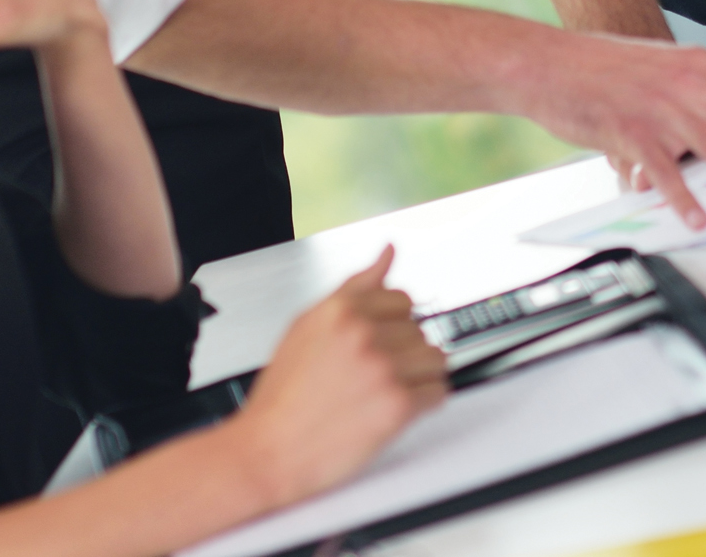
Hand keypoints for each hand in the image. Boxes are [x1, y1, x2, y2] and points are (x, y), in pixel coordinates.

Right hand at [227, 250, 448, 508]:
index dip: (390, 327)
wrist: (267, 452)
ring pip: (435, 359)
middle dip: (402, 353)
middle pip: (421, 330)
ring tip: (383, 392)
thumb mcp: (307, 325)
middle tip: (370, 376)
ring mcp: (383, 368)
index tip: (379, 344)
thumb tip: (388, 253)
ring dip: (418, 377)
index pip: (402, 299)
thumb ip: (354, 286)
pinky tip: (393, 409)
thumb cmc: (282, 396)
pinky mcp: (397, 404)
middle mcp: (364, 333)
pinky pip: (438, 393)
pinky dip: (423, 404)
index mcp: (341, 309)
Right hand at [512, 35, 705, 228]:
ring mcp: (663, 112)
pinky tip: (699, 217)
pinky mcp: (633, 136)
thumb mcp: (663, 63)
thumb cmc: (605, 65)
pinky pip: (664, 173)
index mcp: (699, 63)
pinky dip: (682, 196)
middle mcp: (689, 84)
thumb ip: (699, 85)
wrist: (549, 63)